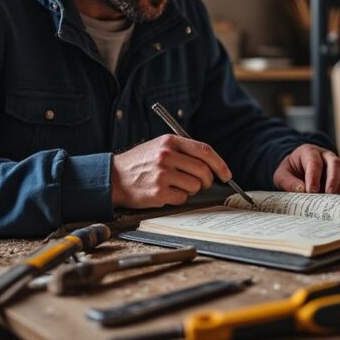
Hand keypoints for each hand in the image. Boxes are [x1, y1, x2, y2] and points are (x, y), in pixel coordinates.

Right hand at [111, 134, 231, 207]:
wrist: (113, 177)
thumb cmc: (140, 163)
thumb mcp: (160, 147)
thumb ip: (183, 151)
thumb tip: (212, 165)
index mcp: (170, 141)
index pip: (205, 151)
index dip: (220, 164)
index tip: (226, 175)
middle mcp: (166, 156)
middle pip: (203, 170)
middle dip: (207, 180)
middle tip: (203, 184)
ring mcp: (161, 174)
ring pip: (194, 186)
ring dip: (191, 190)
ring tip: (176, 186)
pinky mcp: (157, 192)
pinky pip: (182, 198)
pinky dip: (178, 198)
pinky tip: (166, 193)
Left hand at [272, 144, 339, 193]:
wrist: (300, 167)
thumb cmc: (292, 170)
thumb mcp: (282, 174)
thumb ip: (288, 182)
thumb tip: (301, 190)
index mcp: (309, 152)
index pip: (314, 163)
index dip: (314, 177)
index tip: (311, 191)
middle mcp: (326, 155)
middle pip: (336, 163)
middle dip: (333, 180)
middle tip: (328, 195)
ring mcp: (338, 162)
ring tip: (333, 200)